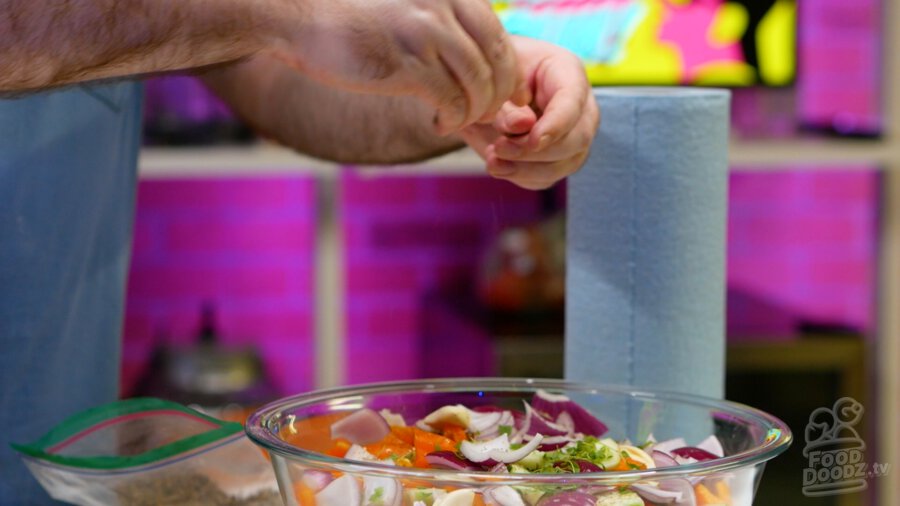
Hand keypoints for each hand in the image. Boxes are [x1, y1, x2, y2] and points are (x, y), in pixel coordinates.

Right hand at [271, 0, 530, 134]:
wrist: (303, 22)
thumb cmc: (357, 23)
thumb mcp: (410, 9)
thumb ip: (446, 24)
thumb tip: (481, 58)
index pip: (499, 35)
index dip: (507, 71)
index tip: (503, 94)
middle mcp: (444, 7)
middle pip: (498, 60)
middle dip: (498, 95)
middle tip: (485, 114)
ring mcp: (427, 34)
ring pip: (480, 84)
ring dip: (475, 111)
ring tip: (458, 120)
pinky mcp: (408, 65)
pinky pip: (452, 101)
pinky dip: (452, 119)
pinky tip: (438, 123)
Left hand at [460, 37, 598, 189]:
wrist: (492, 90)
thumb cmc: (499, 76)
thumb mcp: (499, 79)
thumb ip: (510, 99)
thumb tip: (521, 125)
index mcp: (568, 73)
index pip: (573, 103)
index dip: (556, 126)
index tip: (533, 141)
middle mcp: (581, 108)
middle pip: (576, 140)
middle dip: (535, 151)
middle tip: (500, 147)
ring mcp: (575, 137)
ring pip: (564, 164)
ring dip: (525, 168)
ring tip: (493, 158)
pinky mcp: (559, 161)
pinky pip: (545, 178)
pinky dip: (520, 176)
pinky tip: (498, 165)